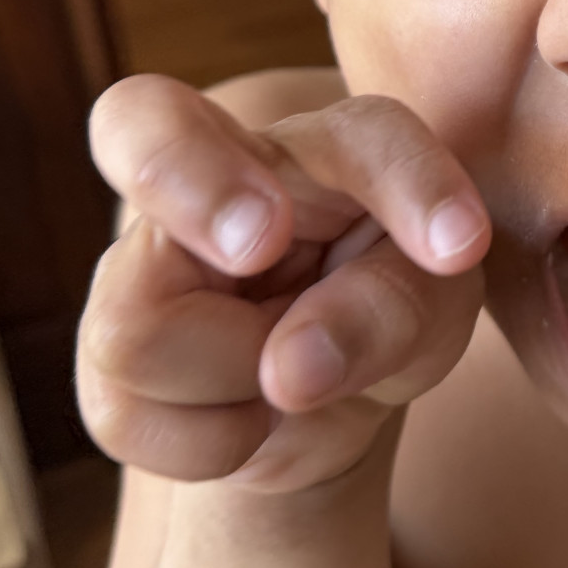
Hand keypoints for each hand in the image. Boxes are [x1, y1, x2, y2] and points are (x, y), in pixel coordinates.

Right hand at [79, 76, 490, 494]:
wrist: (338, 388)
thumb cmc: (396, 301)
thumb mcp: (437, 304)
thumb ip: (392, 310)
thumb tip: (289, 368)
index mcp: (326, 148)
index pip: (364, 138)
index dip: (408, 184)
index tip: (460, 247)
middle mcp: (215, 176)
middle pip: (138, 124)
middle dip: (192, 181)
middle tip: (259, 246)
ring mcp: (141, 263)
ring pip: (143, 330)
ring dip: (245, 386)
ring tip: (296, 378)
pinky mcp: (107, 360)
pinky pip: (128, 415)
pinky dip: (215, 443)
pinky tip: (252, 414)